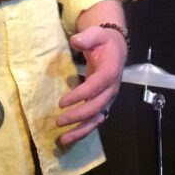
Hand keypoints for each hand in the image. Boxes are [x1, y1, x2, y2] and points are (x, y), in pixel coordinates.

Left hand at [54, 23, 127, 145]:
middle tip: (58, 121)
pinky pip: (95, 120)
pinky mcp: (104, 103)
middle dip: (78, 116)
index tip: (62, 102)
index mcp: (110, 71)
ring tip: (63, 139)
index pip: (96, 87)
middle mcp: (112, 88)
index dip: (80, 95)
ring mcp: (108, 98)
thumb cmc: (103, 42)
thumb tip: (76, 41)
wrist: (116, 49)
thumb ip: (87, 37)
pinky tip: (69, 137)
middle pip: (97, 106)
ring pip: (97, 118)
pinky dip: (83, 130)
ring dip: (81, 130)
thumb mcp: (96, 34)